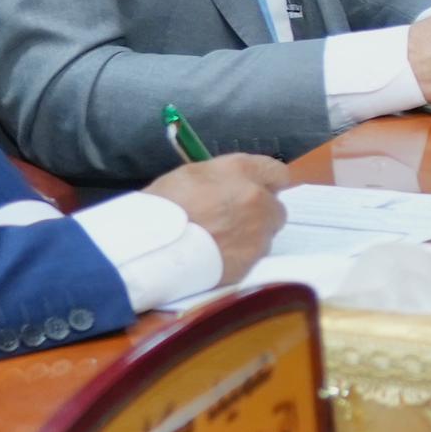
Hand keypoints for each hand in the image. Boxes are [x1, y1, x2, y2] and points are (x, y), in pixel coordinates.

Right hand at [146, 155, 288, 282]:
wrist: (153, 248)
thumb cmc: (162, 206)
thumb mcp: (190, 175)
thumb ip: (224, 177)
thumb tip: (237, 183)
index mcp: (241, 171)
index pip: (277, 172)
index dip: (268, 183)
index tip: (260, 191)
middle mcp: (258, 198)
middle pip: (275, 207)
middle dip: (260, 213)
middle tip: (233, 220)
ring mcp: (258, 231)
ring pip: (267, 233)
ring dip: (252, 235)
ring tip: (221, 241)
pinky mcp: (253, 260)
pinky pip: (255, 256)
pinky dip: (241, 256)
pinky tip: (218, 257)